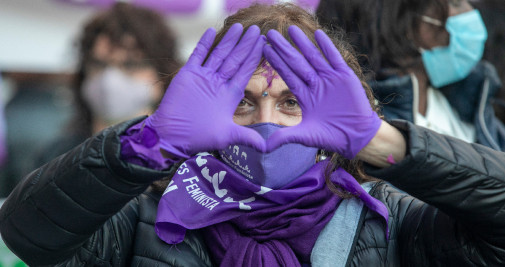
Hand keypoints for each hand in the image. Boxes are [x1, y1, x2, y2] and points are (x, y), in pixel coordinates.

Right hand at [145, 24, 266, 157]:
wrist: (173, 136)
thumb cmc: (199, 138)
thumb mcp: (227, 136)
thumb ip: (247, 138)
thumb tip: (268, 148)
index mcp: (230, 94)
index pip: (245, 71)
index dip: (254, 57)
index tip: (264, 43)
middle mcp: (219, 83)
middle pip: (235, 59)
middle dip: (245, 44)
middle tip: (256, 29)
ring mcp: (204, 77)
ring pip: (219, 54)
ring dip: (228, 41)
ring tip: (238, 26)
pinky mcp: (188, 75)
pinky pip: (197, 56)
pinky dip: (204, 44)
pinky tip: (211, 31)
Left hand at [263, 26, 380, 158]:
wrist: (356, 136)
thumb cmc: (331, 136)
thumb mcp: (305, 137)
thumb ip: (285, 137)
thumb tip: (264, 147)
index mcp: (305, 95)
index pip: (287, 75)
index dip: (276, 62)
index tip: (264, 49)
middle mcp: (316, 84)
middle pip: (297, 62)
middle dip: (284, 48)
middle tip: (270, 33)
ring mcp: (330, 79)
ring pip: (313, 57)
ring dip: (302, 43)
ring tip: (291, 30)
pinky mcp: (345, 77)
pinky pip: (335, 59)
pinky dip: (327, 47)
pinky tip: (318, 34)